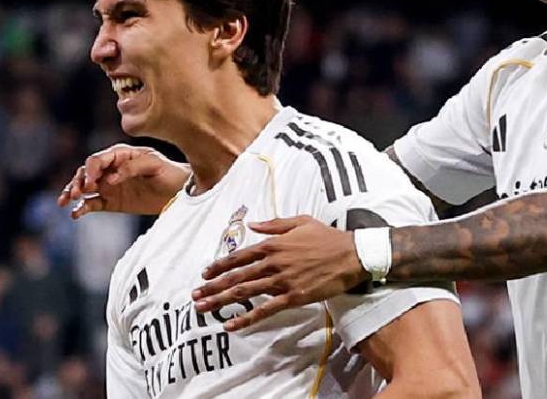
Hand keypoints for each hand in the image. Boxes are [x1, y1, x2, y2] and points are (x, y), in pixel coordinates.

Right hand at [56, 144, 189, 218]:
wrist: (180, 191)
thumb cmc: (169, 173)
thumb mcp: (155, 165)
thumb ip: (132, 168)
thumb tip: (111, 178)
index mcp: (121, 155)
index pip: (98, 159)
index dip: (91, 170)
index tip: (91, 183)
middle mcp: (111, 168)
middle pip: (86, 172)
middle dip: (78, 181)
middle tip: (76, 192)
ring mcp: (109, 185)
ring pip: (84, 187)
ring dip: (72, 191)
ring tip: (65, 201)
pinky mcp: (111, 201)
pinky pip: (92, 204)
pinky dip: (81, 208)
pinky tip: (75, 214)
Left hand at [191, 216, 367, 330]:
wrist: (351, 255)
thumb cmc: (327, 237)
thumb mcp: (300, 221)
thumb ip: (274, 224)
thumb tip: (252, 224)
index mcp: (273, 244)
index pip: (239, 256)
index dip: (219, 266)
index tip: (205, 274)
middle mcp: (272, 263)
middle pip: (236, 276)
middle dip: (213, 287)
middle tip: (195, 296)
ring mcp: (281, 281)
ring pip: (245, 292)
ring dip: (221, 301)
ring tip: (203, 309)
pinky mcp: (293, 297)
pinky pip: (264, 310)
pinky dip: (246, 318)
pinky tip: (231, 325)